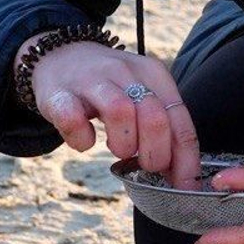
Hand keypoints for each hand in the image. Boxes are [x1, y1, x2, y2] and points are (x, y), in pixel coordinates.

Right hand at [16, 32, 200, 189]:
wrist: (61, 56)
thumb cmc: (109, 88)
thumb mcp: (142, 98)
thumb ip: (163, 130)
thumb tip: (180, 176)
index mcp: (154, 75)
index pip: (180, 121)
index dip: (185, 161)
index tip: (183, 188)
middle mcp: (125, 72)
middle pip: (155, 118)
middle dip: (155, 155)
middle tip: (144, 166)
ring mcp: (91, 80)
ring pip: (120, 112)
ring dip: (123, 144)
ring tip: (118, 150)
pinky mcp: (59, 93)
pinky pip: (73, 120)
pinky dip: (82, 140)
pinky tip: (87, 141)